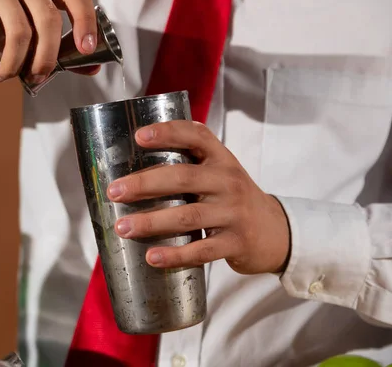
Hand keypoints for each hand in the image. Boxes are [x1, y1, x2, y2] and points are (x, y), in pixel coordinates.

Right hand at [0, 0, 99, 82]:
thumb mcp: (26, 40)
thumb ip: (57, 51)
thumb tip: (90, 67)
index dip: (85, 21)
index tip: (86, 49)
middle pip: (48, 19)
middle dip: (46, 58)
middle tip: (37, 77)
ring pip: (19, 31)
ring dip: (14, 64)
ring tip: (4, 75)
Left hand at [106, 121, 290, 274]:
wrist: (277, 231)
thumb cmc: (232, 199)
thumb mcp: (220, 174)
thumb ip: (188, 167)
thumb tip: (131, 171)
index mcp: (221, 159)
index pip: (196, 136)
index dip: (168, 133)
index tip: (139, 136)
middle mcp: (229, 181)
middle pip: (182, 178)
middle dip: (144, 184)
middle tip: (114, 192)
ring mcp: (234, 213)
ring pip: (188, 216)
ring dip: (152, 222)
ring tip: (123, 228)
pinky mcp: (236, 243)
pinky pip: (201, 250)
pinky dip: (175, 255)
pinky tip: (152, 257)